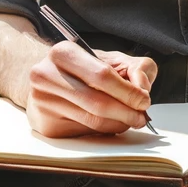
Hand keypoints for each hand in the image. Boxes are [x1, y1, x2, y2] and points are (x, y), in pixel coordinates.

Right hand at [26, 42, 156, 137]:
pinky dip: (104, 131)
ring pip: (92, 122)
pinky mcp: (46, 126)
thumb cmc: (83, 69)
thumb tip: (142, 89)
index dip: (128, 91)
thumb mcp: (111, 59)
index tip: (144, 100)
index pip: (101, 76)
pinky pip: (85, 134)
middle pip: (97, 103)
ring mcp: (43, 102)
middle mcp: (46, 76)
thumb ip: (136, 68)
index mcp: (63, 53)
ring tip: (129, 119)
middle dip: (126, 112)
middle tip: (141, 116)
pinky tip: (109, 123)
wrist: (47, 79)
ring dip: (118, 124)